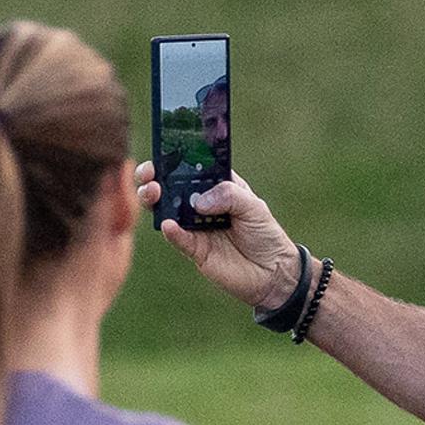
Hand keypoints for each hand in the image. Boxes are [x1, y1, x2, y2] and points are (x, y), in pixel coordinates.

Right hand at [136, 161, 305, 310]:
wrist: (274, 272)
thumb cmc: (265, 234)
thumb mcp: (254, 206)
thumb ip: (229, 195)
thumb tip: (199, 201)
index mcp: (214, 186)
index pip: (189, 167)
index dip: (173, 158)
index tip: (163, 152)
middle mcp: (199, 204)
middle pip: (168, 186)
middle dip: (153, 176)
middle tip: (150, 175)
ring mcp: (194, 226)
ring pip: (165, 209)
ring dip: (153, 199)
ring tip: (153, 192)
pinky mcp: (194, 249)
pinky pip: (177, 238)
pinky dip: (171, 231)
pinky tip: (168, 223)